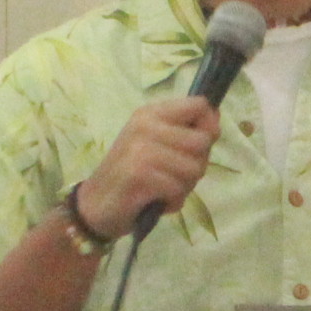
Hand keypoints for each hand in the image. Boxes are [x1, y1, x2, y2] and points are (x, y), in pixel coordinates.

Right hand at [77, 97, 220, 238]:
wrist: (95, 204)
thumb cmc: (131, 176)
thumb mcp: (155, 144)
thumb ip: (184, 132)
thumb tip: (216, 118)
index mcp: (150, 113)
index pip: (199, 105)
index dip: (209, 126)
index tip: (200, 145)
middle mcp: (145, 125)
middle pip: (202, 140)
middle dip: (198, 164)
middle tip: (176, 176)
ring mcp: (141, 149)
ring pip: (194, 168)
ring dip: (185, 186)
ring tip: (165, 189)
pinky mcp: (139, 174)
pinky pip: (178, 189)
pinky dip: (173, 201)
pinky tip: (157, 201)